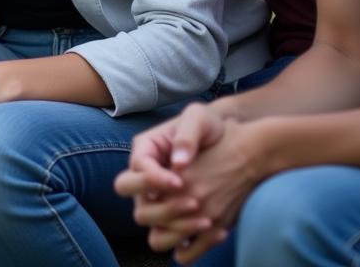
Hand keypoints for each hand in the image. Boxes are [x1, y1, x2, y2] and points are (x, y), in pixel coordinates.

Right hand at [115, 104, 253, 261]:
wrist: (232, 148)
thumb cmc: (211, 128)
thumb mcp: (200, 119)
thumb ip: (187, 135)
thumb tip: (178, 162)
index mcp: (146, 149)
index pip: (137, 167)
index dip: (154, 177)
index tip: (180, 181)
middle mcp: (145, 175)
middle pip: (127, 191)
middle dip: (157, 201)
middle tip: (192, 201)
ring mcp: (156, 197)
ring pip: (146, 220)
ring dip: (173, 224)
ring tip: (206, 219)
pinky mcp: (172, 216)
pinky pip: (166, 237)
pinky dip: (185, 241)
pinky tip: (213, 230)